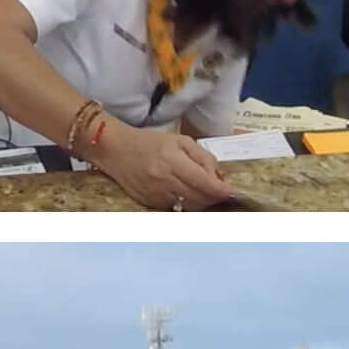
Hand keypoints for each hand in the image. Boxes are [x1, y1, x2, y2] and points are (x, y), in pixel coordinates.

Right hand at [94, 122, 233, 210]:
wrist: (116, 150)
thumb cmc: (150, 142)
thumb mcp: (180, 140)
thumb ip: (202, 157)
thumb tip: (219, 177)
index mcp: (172, 161)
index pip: (203, 182)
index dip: (221, 190)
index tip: (233, 192)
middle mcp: (163, 180)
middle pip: (199, 198)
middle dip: (214, 197)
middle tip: (222, 192)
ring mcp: (155, 194)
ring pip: (189, 206)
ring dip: (203, 202)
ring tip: (207, 193)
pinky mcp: (149, 203)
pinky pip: (176, 208)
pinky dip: (187, 204)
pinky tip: (189, 195)